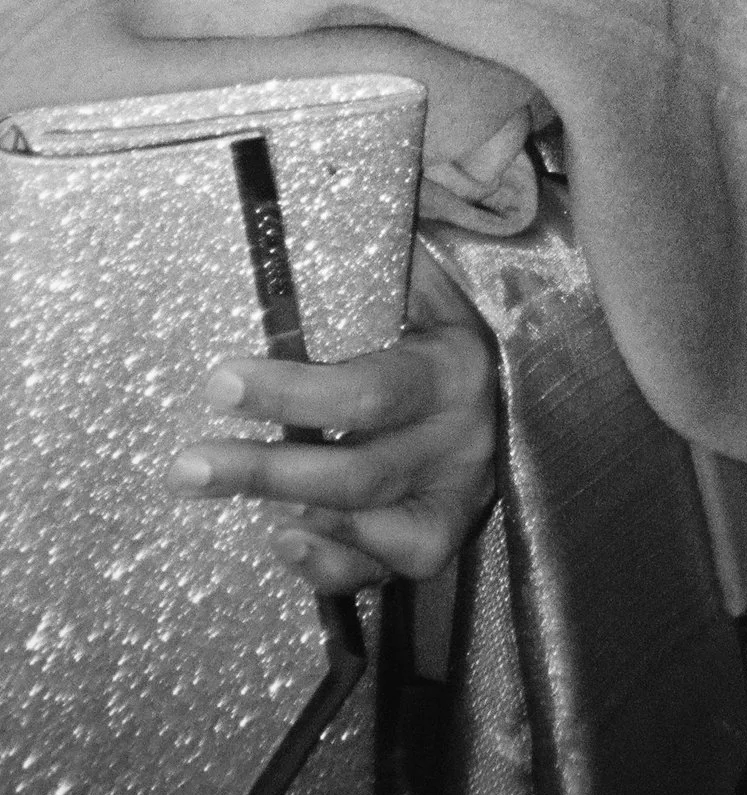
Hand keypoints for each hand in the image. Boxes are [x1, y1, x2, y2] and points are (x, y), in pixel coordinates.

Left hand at [168, 245, 496, 592]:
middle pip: (358, 470)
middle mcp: (464, 438)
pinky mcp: (442, 537)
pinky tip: (280, 537)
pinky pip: (382, 569)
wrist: (512, 387)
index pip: (370, 391)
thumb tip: (308, 225)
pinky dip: (328, 562)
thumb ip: (385, 271)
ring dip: (284, 510)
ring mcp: (458, 495)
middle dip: (265, 469)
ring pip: (366, 520)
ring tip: (215, 490)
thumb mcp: (429, 293)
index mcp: (457, 367)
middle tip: (186, 466)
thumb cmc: (442, 331)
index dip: (292, 392)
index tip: (220, 382)